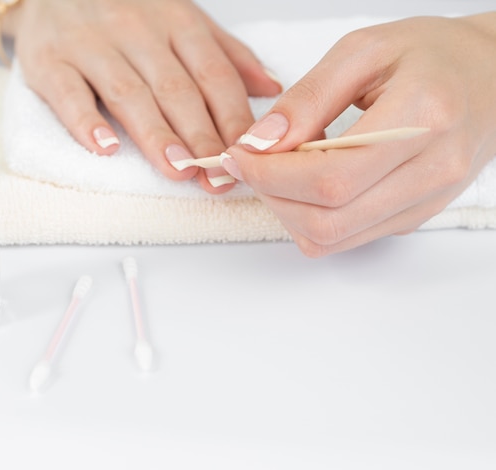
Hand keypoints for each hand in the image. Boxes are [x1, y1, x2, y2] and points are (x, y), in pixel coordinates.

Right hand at [12, 0, 281, 192]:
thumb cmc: (126, 11)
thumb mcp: (181, 20)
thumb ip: (225, 53)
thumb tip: (270, 87)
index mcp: (176, 22)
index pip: (214, 75)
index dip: (232, 118)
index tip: (246, 157)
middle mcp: (136, 30)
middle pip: (176, 89)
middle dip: (200, 137)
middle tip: (215, 176)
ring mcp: (90, 43)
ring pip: (129, 93)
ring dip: (155, 134)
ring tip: (177, 169)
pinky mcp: (49, 59)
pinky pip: (67, 92)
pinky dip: (85, 121)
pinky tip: (105, 149)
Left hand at [222, 13, 495, 255]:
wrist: (490, 77)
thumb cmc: (431, 56)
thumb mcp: (362, 53)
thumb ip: (307, 99)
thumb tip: (260, 142)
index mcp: (422, 121)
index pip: (330, 178)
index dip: (270, 174)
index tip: (239, 154)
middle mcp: (430, 174)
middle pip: (327, 220)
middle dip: (271, 196)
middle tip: (250, 164)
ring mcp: (424, 203)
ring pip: (332, 239)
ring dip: (286, 212)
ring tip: (275, 172)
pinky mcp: (412, 218)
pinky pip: (346, 238)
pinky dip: (310, 218)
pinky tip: (304, 184)